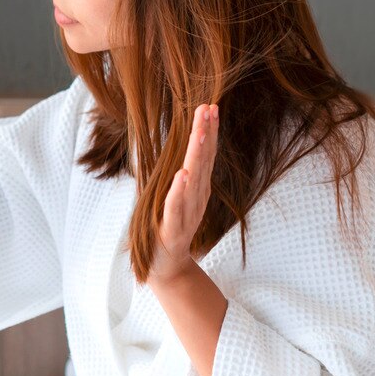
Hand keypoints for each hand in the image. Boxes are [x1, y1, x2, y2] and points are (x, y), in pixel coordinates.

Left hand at [148, 103, 219, 286]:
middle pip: (203, 162)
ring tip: (200, 132)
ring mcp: (186, 214)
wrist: (164, 269)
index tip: (210, 107)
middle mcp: (196, 198)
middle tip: (209, 109)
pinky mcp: (173, 230)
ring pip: (193, 180)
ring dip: (197, 155)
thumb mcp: (174, 196)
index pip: (204, 155)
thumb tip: (178, 146)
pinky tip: (182, 174)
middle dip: (206, 134)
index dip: (208, 131)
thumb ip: (181, 174)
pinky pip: (176, 207)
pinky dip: (179, 191)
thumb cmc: (167, 228)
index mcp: (196, 189)